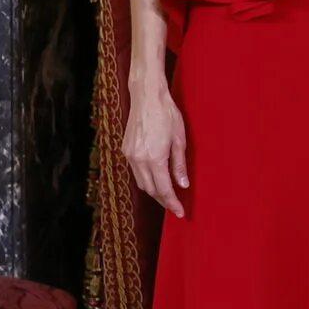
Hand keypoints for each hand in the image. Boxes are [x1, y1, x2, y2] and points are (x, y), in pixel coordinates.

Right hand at [123, 78, 189, 218]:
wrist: (146, 96)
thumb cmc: (167, 114)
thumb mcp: (179, 139)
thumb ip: (179, 164)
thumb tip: (182, 185)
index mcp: (154, 158)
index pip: (164, 189)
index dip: (172, 203)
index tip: (180, 212)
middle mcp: (138, 159)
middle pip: (151, 190)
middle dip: (163, 201)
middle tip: (176, 206)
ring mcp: (129, 155)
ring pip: (141, 183)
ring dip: (154, 191)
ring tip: (167, 195)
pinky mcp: (125, 149)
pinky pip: (135, 172)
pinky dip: (146, 179)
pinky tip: (156, 179)